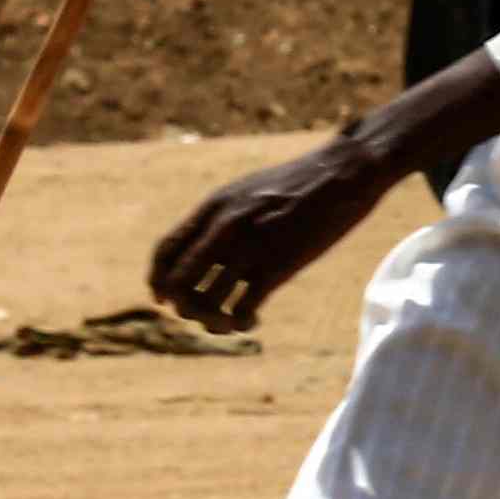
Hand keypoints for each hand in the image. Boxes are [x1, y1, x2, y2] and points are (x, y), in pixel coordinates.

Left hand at [149, 134, 403, 335]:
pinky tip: (251, 321)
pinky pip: (241, 310)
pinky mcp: (277, 267)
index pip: (166, 250)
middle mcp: (224, 229)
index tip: (163, 299)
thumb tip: (208, 241)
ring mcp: (250, 248)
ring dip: (211, 321)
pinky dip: (239, 324)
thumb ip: (225, 216)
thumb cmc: (299, 182)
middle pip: (179, 282)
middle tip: (199, 313)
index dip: (157, 280)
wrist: (343, 174)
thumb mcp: (249, 190)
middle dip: (182, 305)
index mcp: (214, 207)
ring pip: (206, 302)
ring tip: (227, 322)